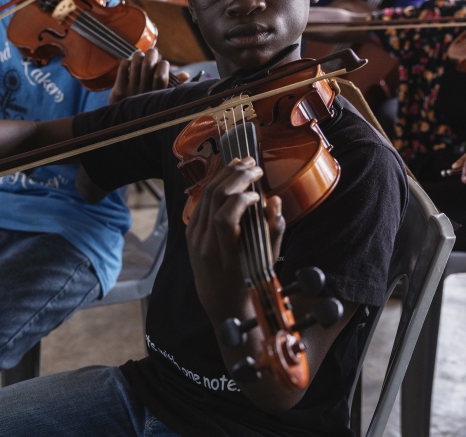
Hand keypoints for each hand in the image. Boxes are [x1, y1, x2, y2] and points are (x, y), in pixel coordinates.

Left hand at [109, 48, 184, 103]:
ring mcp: (130, 91)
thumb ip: (174, 86)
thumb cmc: (149, 108)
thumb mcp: (163, 99)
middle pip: (147, 64)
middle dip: (152, 53)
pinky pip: (122, 67)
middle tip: (152, 53)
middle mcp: (144, 93)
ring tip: (141, 56)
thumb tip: (185, 75)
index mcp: (158, 95)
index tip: (162, 64)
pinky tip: (129, 65)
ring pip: (135, 63)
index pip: (161, 74)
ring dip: (139, 55)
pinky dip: (126, 61)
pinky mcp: (118, 90)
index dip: (163, 64)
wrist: (127, 127)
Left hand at [185, 157, 284, 318]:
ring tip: (242, 163)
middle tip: (254, 166)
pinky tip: (228, 175)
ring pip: (205, 197)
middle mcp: (205, 244)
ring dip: (225, 176)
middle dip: (235, 178)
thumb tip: (274, 201)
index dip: (240, 201)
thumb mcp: (266, 262)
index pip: (224, 219)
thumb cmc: (249, 282)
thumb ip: (273, 231)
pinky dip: (215, 186)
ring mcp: (194, 237)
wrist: (221, 302)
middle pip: (214, 200)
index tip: (258, 195)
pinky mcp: (190, 232)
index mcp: (224, 255)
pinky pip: (201, 202)